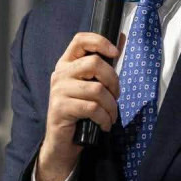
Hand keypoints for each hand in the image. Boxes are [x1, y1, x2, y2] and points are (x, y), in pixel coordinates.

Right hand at [35, 32, 121, 180]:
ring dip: (111, 106)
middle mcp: (60, 74)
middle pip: (94, 63)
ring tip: (111, 115)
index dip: (100, 41)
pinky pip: (92, 108)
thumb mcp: (92, 84)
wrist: (62, 143)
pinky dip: (104, 118)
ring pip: (96, 89)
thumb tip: (122, 37)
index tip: (116, 52)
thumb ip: (105, 63)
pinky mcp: (60, 109)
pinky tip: (105, 124)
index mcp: (67, 63)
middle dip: (113, 81)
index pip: (80, 39)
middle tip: (116, 96)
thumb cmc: (80, 111)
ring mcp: (58, 91)